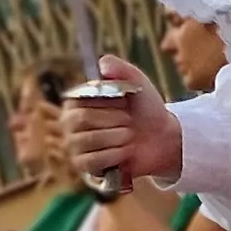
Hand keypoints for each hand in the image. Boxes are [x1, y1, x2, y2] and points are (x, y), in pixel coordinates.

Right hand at [62, 55, 176, 186]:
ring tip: (129, 137)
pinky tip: (125, 152)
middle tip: (129, 122)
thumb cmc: (145, 110)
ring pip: (88, 140)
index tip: (125, 103)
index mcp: (76, 101)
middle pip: (82, 120)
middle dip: (114, 121)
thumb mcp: (136, 83)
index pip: (79, 100)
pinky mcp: (83, 167)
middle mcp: (69, 123)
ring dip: (117, 138)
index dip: (107, 103)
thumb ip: (121, 69)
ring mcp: (74, 146)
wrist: (162, 138)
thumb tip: (103, 63)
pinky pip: (92, 161)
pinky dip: (115, 155)